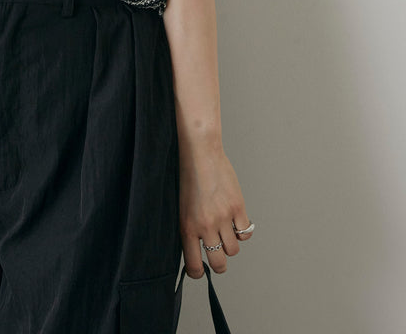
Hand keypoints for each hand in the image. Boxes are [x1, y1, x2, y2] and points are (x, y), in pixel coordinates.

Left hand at [178, 141, 252, 277]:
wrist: (200, 153)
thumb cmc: (188, 177)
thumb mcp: (181, 207)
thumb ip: (190, 229)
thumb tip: (197, 250)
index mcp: (187, 227)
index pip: (195, 265)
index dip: (198, 272)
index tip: (199, 270)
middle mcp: (206, 226)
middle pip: (218, 263)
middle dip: (218, 263)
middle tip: (217, 256)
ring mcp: (223, 217)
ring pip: (233, 250)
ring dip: (230, 245)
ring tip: (224, 232)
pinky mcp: (238, 207)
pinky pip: (245, 232)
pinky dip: (242, 231)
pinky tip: (235, 222)